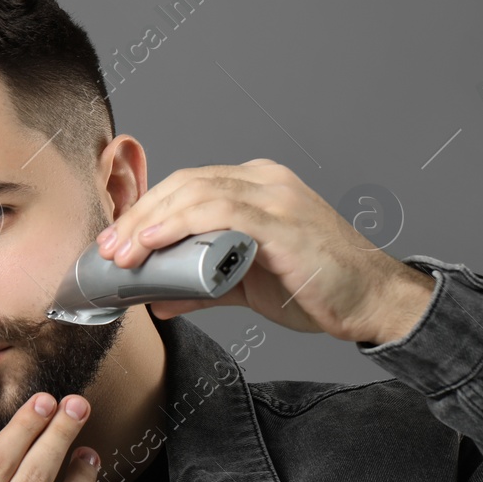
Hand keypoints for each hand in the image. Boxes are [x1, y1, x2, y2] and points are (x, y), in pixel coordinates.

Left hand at [95, 158, 435, 344]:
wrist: (373, 301)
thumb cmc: (319, 289)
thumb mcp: (248, 285)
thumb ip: (202, 287)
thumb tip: (158, 298)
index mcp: (257, 186)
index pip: (187, 186)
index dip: (146, 211)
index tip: (115, 242)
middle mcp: (264, 180)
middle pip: (184, 185)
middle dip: (138, 217)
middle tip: (109, 251)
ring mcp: (275, 195)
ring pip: (195, 193)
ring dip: (151, 224)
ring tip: (124, 254)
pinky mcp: (282, 219)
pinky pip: (220, 210)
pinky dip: (181, 224)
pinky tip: (156, 242)